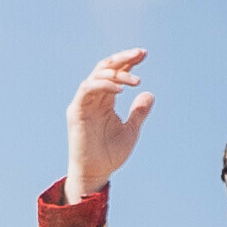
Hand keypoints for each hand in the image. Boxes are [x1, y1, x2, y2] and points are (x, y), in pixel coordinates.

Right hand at [68, 50, 153, 201]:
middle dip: (123, 58)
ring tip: (136, 81)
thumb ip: (139, 112)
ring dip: (116, 73)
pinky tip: (120, 89)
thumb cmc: (110, 154)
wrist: (95, 173)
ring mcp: (83, 103)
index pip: (115, 73)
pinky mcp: (76, 111)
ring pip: (96, 75)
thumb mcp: (131, 130)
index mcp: (105, 100)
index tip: (144, 54)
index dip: (128, 61)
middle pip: (105, 68)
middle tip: (140, 54)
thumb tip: (150, 94)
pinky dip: (103, 85)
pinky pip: (87, 89)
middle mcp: (93, 97)